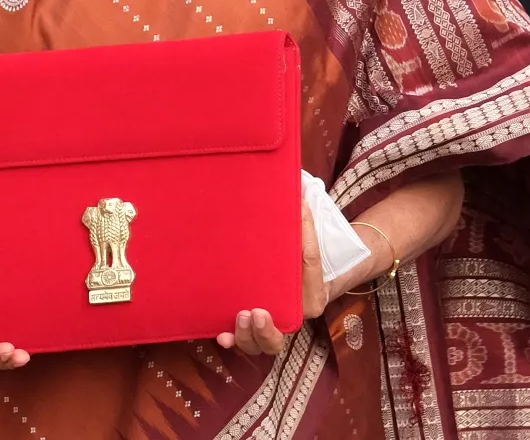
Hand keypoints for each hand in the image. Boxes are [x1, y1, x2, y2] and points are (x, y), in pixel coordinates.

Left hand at [214, 201, 322, 356]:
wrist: (293, 266)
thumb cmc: (298, 251)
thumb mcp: (305, 234)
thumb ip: (302, 218)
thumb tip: (295, 185)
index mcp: (309, 297)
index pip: (309, 280)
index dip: (304, 270)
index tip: (296, 262)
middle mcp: (288, 316)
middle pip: (279, 338)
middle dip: (266, 333)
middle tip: (256, 312)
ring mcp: (266, 325)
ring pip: (258, 344)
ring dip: (246, 337)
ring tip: (238, 318)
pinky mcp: (247, 325)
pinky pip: (240, 339)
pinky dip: (231, 339)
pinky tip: (220, 335)